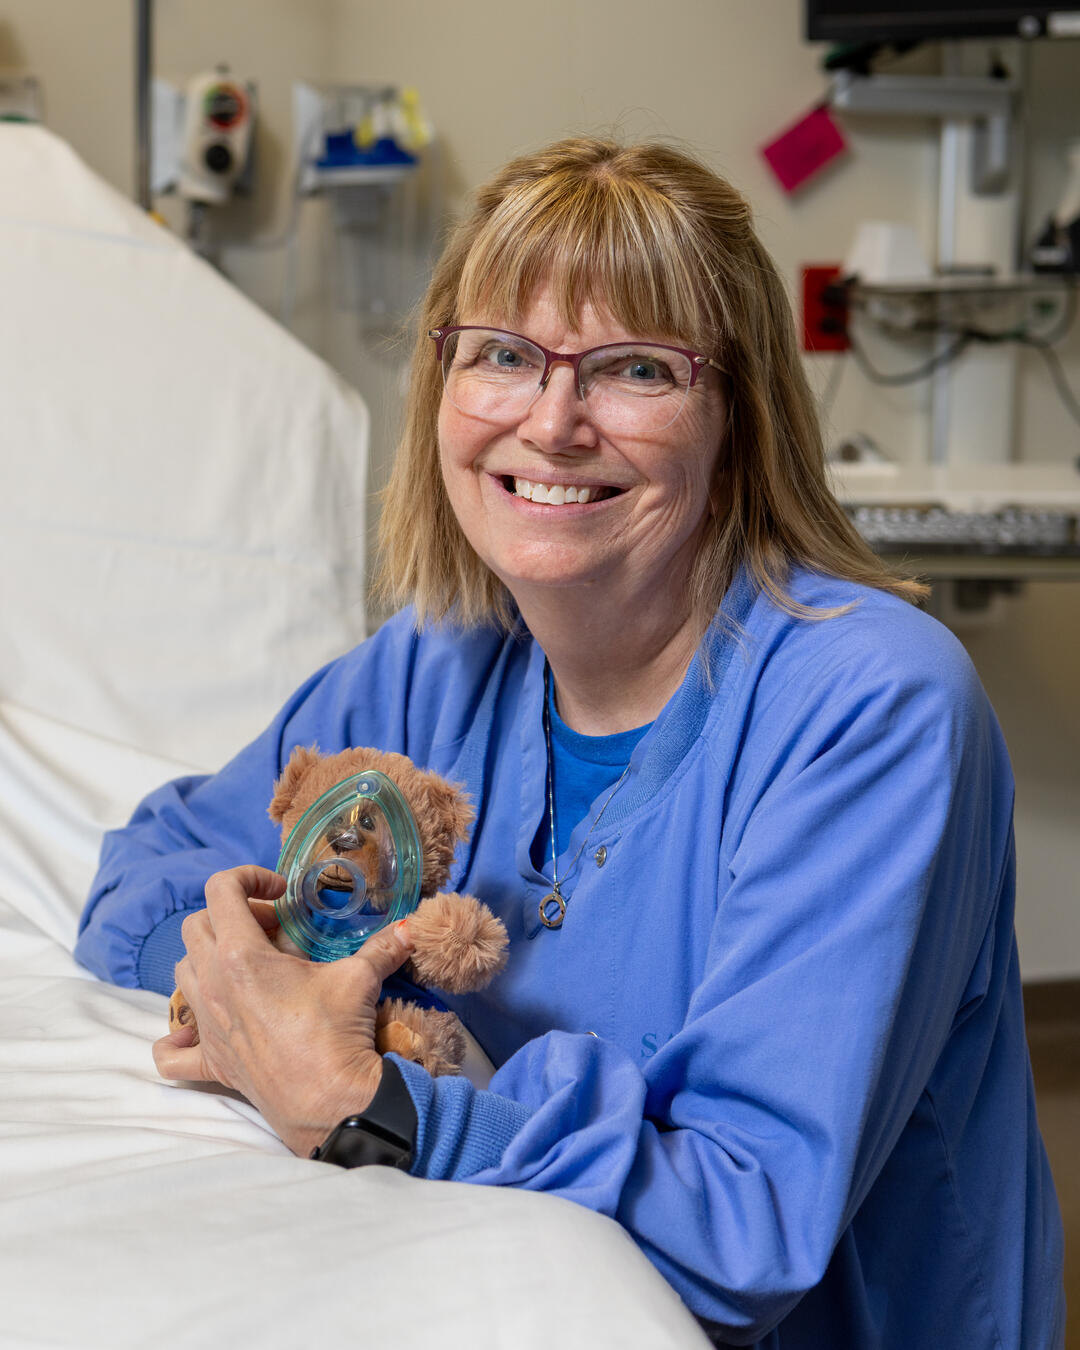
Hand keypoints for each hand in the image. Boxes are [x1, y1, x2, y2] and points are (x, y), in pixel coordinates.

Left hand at [152, 865, 414, 1157]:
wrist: (328, 1100)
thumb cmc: (336, 1033)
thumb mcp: (359, 978)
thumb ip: (382, 946)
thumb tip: (409, 927)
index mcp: (240, 955)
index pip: (221, 890)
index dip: (249, 878)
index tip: (280, 893)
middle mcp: (212, 984)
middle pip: (197, 925)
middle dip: (231, 916)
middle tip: (270, 928)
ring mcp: (206, 1024)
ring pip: (181, 972)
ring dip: (207, 958)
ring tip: (247, 966)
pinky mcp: (211, 1061)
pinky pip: (170, 1053)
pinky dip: (178, 1037)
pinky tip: (200, 1028)